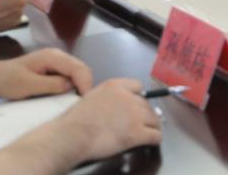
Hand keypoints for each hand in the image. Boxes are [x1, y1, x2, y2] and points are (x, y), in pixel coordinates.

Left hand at [0, 49, 92, 99]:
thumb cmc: (6, 81)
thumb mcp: (27, 85)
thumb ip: (51, 84)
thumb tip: (71, 87)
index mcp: (53, 57)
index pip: (79, 69)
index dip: (86, 85)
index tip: (84, 103)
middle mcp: (58, 56)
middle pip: (81, 70)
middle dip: (85, 86)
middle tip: (82, 106)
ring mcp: (56, 62)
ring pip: (76, 73)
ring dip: (78, 87)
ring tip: (75, 103)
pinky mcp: (53, 69)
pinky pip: (69, 77)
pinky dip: (71, 87)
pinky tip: (66, 98)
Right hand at [38, 78, 162, 164]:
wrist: (72, 135)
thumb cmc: (74, 120)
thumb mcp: (90, 98)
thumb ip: (107, 98)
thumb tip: (113, 107)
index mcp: (115, 86)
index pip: (138, 86)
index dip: (137, 97)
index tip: (133, 106)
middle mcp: (128, 97)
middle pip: (147, 104)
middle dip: (144, 114)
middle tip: (140, 123)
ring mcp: (135, 115)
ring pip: (154, 119)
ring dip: (152, 126)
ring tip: (148, 132)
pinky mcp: (137, 133)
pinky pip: (155, 135)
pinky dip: (155, 139)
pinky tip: (151, 141)